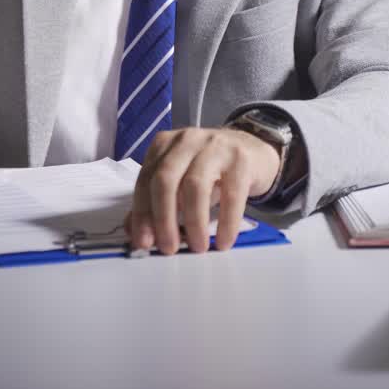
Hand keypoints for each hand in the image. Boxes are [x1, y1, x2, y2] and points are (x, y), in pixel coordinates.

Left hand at [126, 127, 279, 254]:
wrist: (253, 150)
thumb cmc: (211, 170)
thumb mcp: (180, 181)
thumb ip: (154, 203)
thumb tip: (135, 233)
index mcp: (163, 144)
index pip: (145, 180)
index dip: (142, 213)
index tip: (143, 242)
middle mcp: (186, 141)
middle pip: (166, 179)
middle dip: (163, 218)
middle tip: (169, 248)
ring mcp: (215, 146)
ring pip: (196, 186)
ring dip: (194, 222)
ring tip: (197, 247)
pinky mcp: (241, 159)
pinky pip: (231, 195)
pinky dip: (226, 223)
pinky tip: (223, 241)